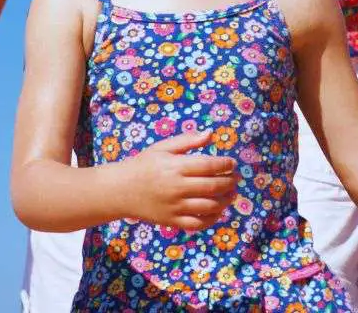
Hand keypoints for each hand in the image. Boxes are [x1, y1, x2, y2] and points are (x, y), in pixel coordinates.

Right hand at [119, 129, 238, 231]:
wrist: (121, 190)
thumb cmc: (144, 165)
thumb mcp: (163, 147)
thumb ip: (188, 141)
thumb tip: (210, 133)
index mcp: (176, 167)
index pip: (209, 165)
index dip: (225, 164)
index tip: (232, 163)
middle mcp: (178, 188)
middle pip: (212, 186)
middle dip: (230, 182)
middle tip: (237, 178)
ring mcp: (175, 207)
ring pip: (208, 206)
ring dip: (225, 200)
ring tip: (232, 194)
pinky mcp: (172, 221)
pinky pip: (197, 224)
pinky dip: (212, 219)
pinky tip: (218, 211)